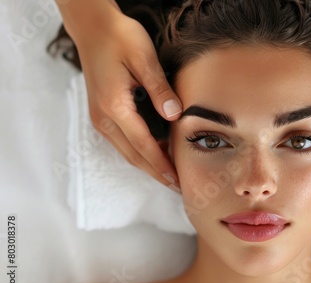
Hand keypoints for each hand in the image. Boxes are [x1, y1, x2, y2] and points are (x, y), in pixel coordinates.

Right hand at [61, 1, 181, 190]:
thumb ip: (160, 89)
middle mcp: (103, 117)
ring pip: (127, 152)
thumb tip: (175, 115)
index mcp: (114, 106)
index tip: (178, 180)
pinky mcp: (102, 114)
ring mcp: (100, 118)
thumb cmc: (119, 38)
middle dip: (156, 173)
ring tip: (170, 176)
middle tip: (178, 186)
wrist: (93, 28)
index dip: (162, 165)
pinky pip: (123, 142)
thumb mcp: (144, 58)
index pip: (143, 145)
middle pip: (134, 156)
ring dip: (148, 166)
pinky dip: (140, 153)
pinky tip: (155, 155)